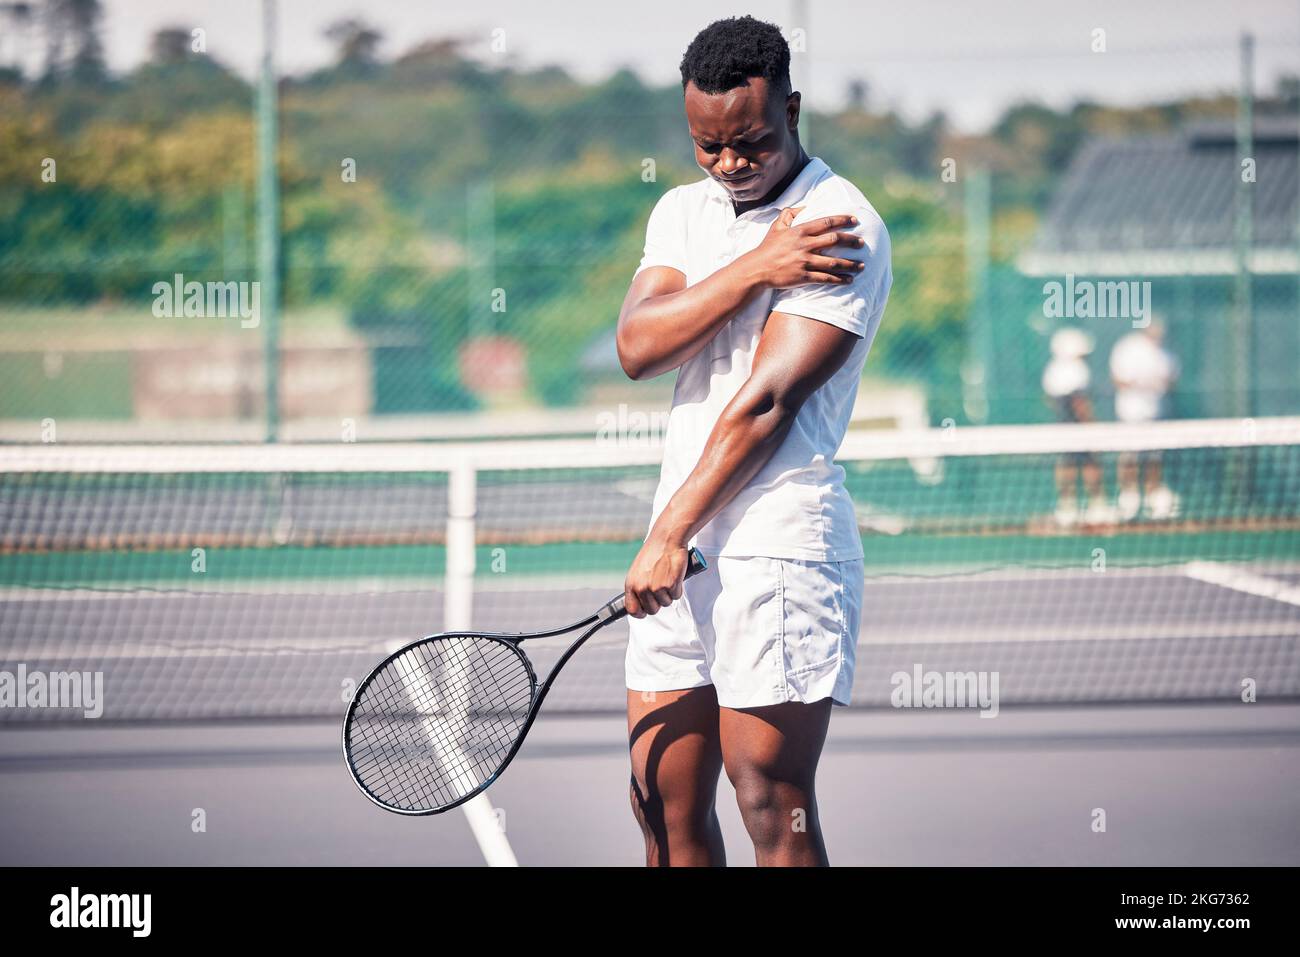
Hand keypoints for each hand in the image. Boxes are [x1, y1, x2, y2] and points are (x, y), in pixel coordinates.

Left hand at [623, 535, 688, 617]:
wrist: (666, 539)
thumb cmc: (654, 552)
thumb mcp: (638, 570)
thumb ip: (638, 585)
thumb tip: (640, 602)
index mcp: (631, 584)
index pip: (632, 610)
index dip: (640, 613)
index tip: (645, 611)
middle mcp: (642, 588)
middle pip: (652, 610)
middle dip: (658, 602)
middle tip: (662, 589)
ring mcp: (656, 588)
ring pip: (666, 603)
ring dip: (669, 593)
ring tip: (667, 577)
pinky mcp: (670, 585)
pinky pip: (676, 596)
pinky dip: (678, 588)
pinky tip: (674, 575)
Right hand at [742, 207, 864, 288]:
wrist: (757, 269)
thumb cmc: (767, 247)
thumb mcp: (776, 226)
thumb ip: (789, 214)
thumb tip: (804, 207)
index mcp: (800, 231)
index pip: (826, 222)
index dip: (842, 220)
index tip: (855, 220)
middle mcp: (804, 245)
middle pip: (834, 240)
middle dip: (851, 241)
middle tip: (862, 243)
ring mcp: (805, 261)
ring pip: (833, 262)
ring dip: (850, 264)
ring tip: (862, 265)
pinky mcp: (803, 276)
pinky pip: (826, 278)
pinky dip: (839, 279)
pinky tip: (849, 280)